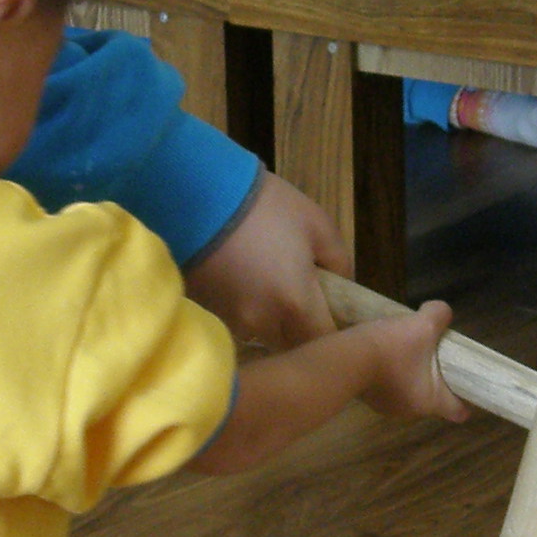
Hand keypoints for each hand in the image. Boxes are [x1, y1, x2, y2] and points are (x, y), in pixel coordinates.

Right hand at [185, 173, 347, 346]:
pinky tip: (244, 282)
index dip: (335, 335)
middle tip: (308, 302)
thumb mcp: (316, 223)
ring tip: (271, 288)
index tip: (339, 320)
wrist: (195, 192)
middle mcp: (262, 323)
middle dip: (301, 330)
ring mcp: (230, 320)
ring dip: (271, 321)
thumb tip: (341, 286)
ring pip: (261, 334)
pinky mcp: (206, 311)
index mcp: (295, 303)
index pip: (324, 342)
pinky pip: (236, 321)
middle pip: (291, 344)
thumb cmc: (264, 205)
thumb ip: (339, 262)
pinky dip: (245, 309)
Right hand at [359, 301, 468, 424]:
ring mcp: (387, 406)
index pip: (458, 411)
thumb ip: (440, 315)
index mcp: (429, 402)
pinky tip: (385, 354)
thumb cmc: (391, 349)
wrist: (343, 357)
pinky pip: (388, 387)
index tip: (466, 383)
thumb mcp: (422, 325)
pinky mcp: (369, 398)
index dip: (466, 399)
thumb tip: (443, 312)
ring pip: (409, 391)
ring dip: (411, 375)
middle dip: (436, 378)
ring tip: (408, 350)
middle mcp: (410, 411)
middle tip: (436, 355)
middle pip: (433, 398)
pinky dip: (390, 374)